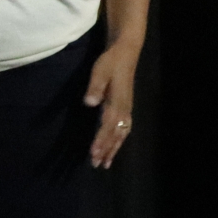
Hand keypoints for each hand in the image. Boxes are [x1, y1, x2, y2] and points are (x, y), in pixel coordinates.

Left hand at [84, 42, 137, 168]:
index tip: (94, 153)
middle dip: (107, 150)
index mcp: (117, 102)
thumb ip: (95, 87)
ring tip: (106, 162)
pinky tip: (115, 147)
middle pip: (115, 134)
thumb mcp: (100, 71)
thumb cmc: (110, 62)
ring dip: (113, 148)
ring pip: (121, 134)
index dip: (101, 141)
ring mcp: (127, 109)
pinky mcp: (126, 107)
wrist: (126, 53)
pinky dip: (119, 140)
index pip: (108, 126)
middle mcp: (124, 109)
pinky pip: (124, 129)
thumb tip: (90, 102)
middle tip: (97, 164)